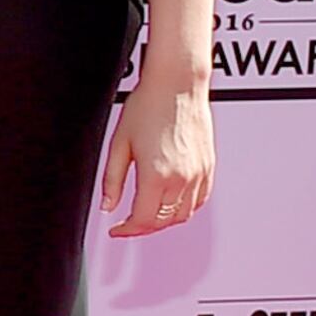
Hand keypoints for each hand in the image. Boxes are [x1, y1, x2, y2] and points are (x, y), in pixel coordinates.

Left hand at [103, 72, 214, 236]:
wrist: (177, 85)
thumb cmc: (147, 107)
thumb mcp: (119, 144)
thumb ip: (112, 180)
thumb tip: (107, 206)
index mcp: (156, 175)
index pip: (143, 220)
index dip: (127, 231)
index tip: (116, 230)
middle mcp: (182, 178)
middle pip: (163, 221)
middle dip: (143, 228)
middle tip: (127, 224)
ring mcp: (199, 173)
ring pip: (183, 215)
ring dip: (164, 221)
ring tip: (147, 214)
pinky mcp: (209, 167)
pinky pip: (199, 200)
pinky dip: (184, 209)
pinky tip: (170, 203)